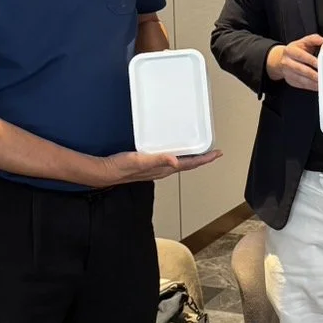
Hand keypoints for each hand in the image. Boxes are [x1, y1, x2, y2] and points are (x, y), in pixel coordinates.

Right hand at [94, 149, 222, 185]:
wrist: (106, 172)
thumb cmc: (122, 167)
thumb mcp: (140, 161)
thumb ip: (158, 160)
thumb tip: (176, 162)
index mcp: (164, 169)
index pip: (189, 164)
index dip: (204, 159)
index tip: (217, 153)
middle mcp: (163, 170)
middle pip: (188, 164)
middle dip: (201, 158)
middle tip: (213, 151)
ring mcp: (156, 168)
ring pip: (179, 163)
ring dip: (191, 157)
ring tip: (199, 150)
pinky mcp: (149, 165)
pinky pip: (169, 160)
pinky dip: (177, 155)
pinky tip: (174, 150)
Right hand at [266, 34, 322, 91]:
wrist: (281, 59)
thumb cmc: (296, 50)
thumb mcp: (303, 42)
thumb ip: (314, 39)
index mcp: (290, 51)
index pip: (301, 56)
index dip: (311, 60)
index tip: (319, 64)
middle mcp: (287, 62)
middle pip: (301, 69)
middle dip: (313, 74)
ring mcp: (288, 73)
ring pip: (302, 80)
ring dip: (313, 82)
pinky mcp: (291, 81)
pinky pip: (302, 85)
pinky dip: (311, 87)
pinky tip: (318, 86)